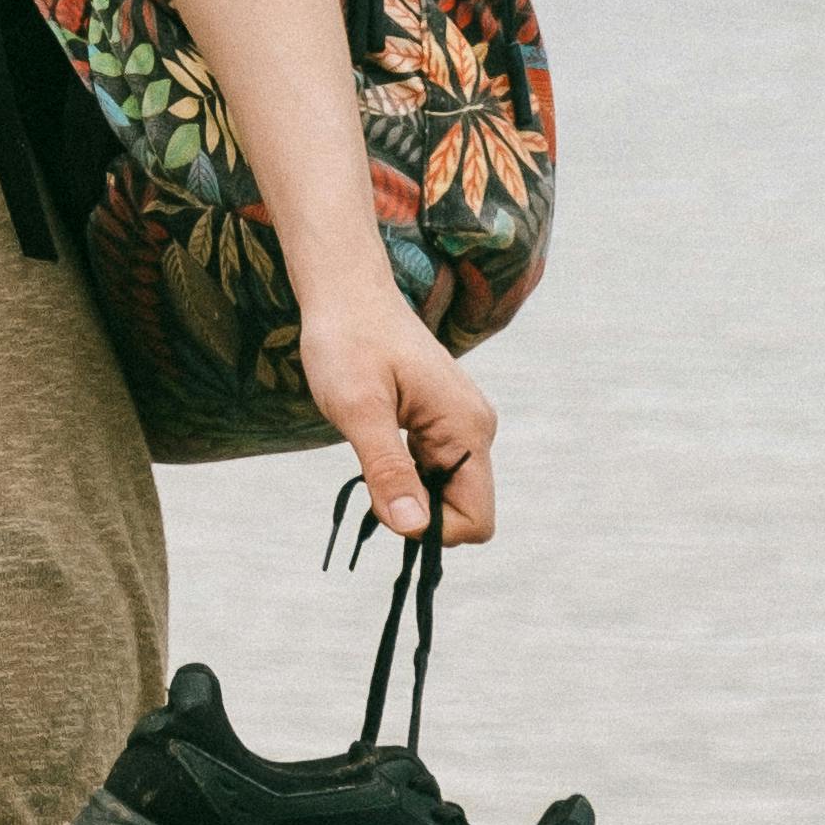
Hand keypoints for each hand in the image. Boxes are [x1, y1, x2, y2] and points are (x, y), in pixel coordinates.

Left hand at [299, 290, 497, 547]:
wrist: (348, 295)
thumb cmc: (348, 342)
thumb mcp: (358, 409)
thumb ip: (388, 470)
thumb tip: (414, 529)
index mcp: (467, 428)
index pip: (476, 520)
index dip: (428, 529)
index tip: (382, 496)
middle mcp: (477, 429)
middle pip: (464, 511)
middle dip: (417, 511)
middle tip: (369, 468)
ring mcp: (464, 425)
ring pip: (448, 493)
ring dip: (408, 491)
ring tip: (370, 450)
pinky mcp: (446, 422)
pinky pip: (437, 471)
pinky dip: (406, 475)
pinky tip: (377, 444)